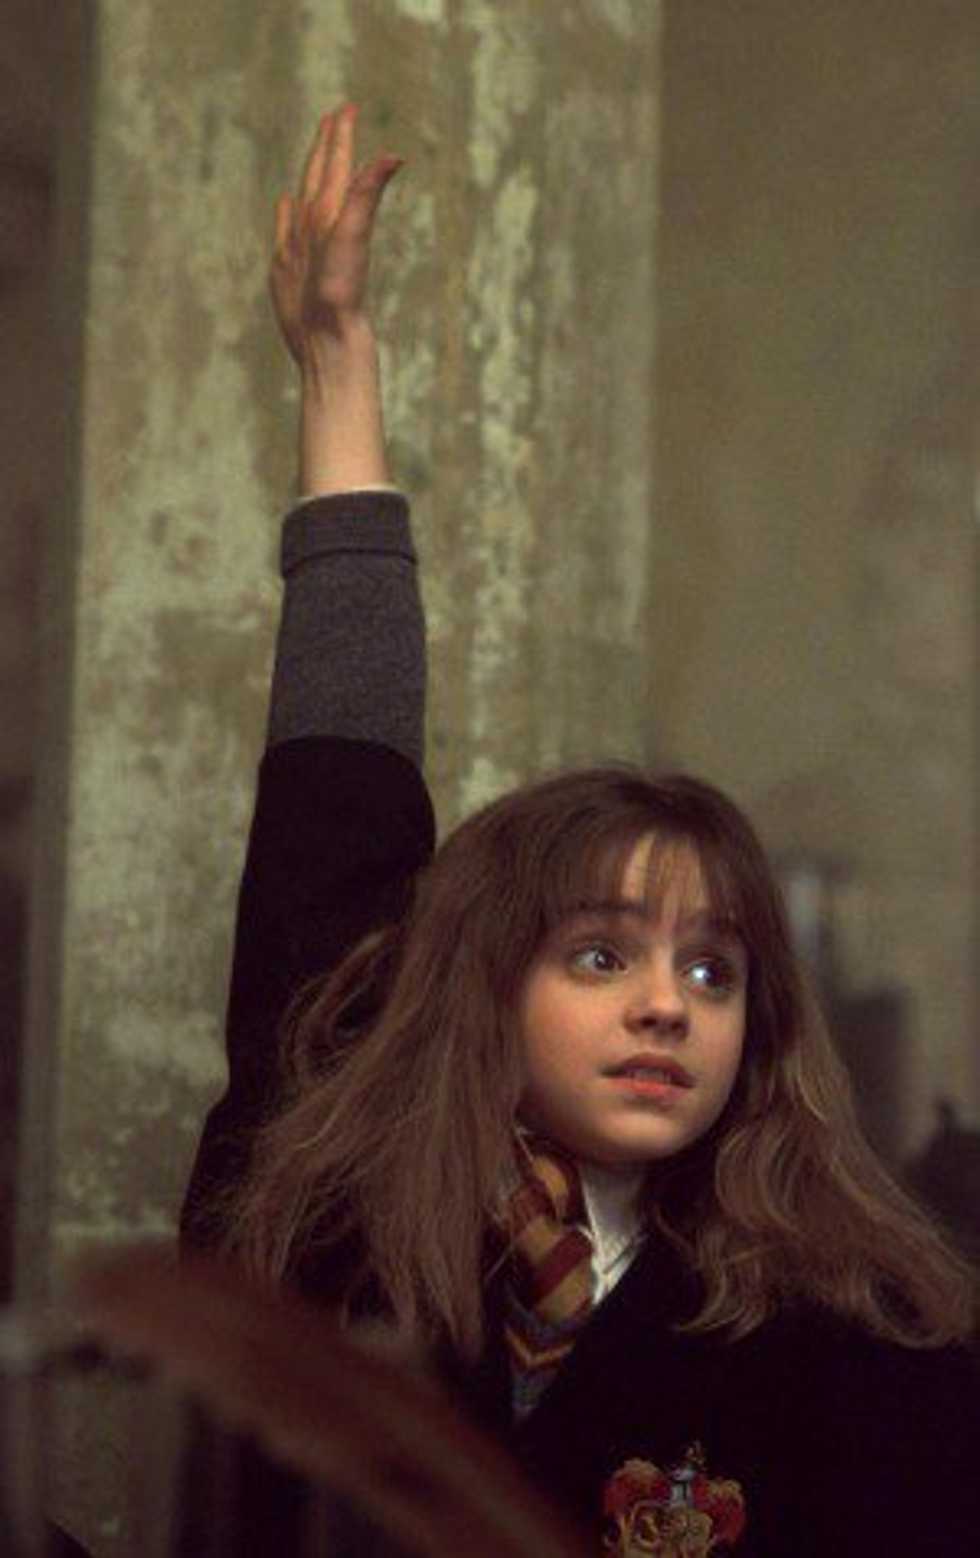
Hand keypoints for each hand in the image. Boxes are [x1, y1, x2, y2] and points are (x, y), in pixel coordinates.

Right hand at [270, 104, 402, 365]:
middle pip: (323, 175)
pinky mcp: (287, 265)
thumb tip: (394, 155)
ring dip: (309, 173)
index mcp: (333, 213)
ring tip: (314, 154)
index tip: (348, 106)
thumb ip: (366, 193)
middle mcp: (318, 225)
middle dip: (328, 145)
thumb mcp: (352, 234)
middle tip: (334, 116)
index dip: (341, 136)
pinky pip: (285, 227)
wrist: (326, 337)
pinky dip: (285, 211)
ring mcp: (303, 244)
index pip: (338, 165)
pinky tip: (287, 203)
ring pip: (305, 197)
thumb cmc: (341, 290)